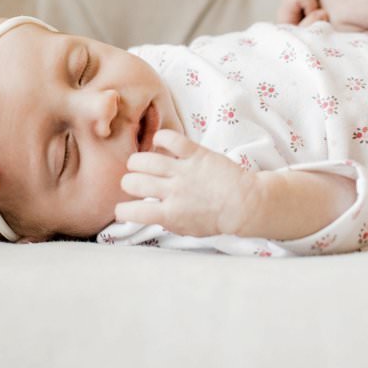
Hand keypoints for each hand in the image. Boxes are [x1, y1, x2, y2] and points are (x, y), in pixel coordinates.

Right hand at [115, 129, 261, 237]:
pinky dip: (161, 138)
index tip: (126, 208)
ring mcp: (184, 171)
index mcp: (169, 214)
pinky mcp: (195, 154)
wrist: (245, 204)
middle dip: (128, 182)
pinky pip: (170, 138)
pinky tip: (161, 144)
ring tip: (142, 163)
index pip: (130, 212)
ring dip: (138, 161)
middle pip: (131, 182)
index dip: (122, 210)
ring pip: (144, 160)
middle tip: (136, 182)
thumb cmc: (217, 219)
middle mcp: (173, 192)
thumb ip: (165, 220)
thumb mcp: (186, 229)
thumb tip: (147, 212)